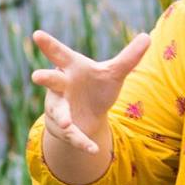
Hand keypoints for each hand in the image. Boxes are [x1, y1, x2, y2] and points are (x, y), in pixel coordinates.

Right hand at [30, 27, 152, 155]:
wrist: (87, 115)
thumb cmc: (96, 86)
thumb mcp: (113, 73)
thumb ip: (129, 57)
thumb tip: (147, 37)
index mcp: (71, 68)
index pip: (59, 54)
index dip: (49, 45)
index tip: (37, 34)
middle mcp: (60, 86)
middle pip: (50, 80)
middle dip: (44, 78)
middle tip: (37, 76)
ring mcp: (59, 107)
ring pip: (57, 111)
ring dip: (61, 117)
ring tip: (66, 124)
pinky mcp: (65, 128)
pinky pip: (72, 135)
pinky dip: (82, 142)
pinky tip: (94, 149)